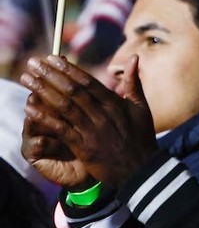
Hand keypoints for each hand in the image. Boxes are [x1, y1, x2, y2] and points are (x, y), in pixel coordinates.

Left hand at [20, 55, 157, 189]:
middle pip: (72, 90)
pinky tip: (30, 108)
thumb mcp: (141, 108)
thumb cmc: (141, 139)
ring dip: (43, 91)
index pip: (88, 82)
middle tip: (33, 63)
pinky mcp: (84, 147)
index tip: (52, 58)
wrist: (141, 170)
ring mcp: (92, 130)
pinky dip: (45, 118)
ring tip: (26, 79)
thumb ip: (134, 83)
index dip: (68, 69)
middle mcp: (102, 114)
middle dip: (50, 75)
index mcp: (114, 104)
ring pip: (64, 106)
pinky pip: (61, 129)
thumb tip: (135, 57)